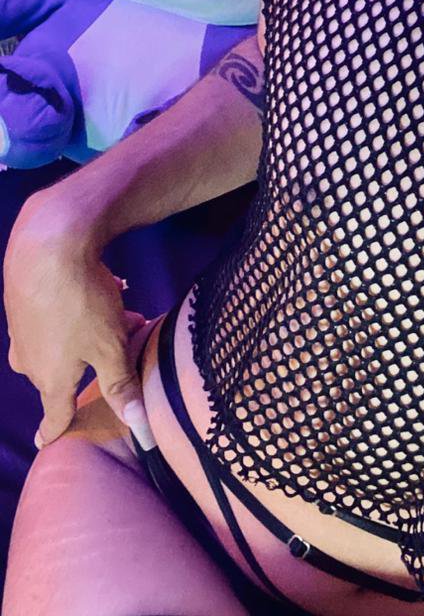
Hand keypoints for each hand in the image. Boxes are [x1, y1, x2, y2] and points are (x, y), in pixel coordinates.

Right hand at [3, 187, 155, 449]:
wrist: (47, 244)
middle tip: (130, 332)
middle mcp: (30, 359)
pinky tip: (101, 283)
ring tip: (122, 305)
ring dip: (93, 327)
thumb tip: (138, 427)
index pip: (54, 413)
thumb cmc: (80, 303)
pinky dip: (79, 306)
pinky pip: (57, 313)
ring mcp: (22, 329)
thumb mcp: (109, 346)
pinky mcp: (21, 301)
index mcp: (51, 378)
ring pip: (64, 338)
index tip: (47, 441)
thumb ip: (121, 385)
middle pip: (66, 370)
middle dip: (97, 358)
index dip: (56, 429)